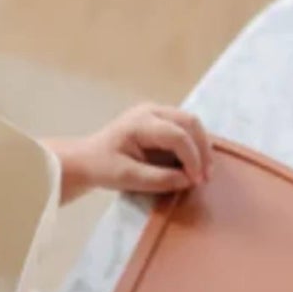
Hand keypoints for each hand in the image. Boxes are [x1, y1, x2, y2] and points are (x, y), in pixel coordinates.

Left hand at [53, 104, 212, 200]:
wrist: (86, 159)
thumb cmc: (103, 167)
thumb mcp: (128, 178)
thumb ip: (159, 179)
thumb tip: (188, 179)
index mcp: (140, 122)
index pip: (177, 135)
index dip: (192, 158)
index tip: (195, 181)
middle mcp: (151, 111)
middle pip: (190, 122)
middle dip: (202, 149)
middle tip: (206, 176)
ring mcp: (156, 112)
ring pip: (191, 123)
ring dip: (201, 146)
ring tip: (203, 171)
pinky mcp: (159, 119)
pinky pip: (185, 127)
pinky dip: (194, 144)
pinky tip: (194, 163)